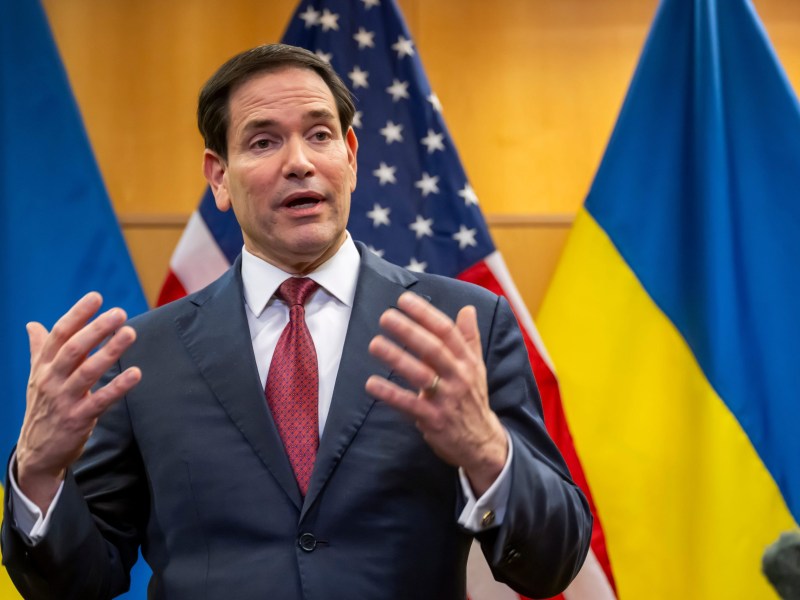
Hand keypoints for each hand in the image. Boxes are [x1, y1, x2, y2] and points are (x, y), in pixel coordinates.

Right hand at [16, 292, 141, 512]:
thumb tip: (32, 324)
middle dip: (96, 329)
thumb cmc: (43, 407)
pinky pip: (100, 400)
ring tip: (130, 333)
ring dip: (110, 352)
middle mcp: (51, 380)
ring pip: (87, 372)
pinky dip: (118, 386)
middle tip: (119, 313)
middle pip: (73, 349)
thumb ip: (39, 349)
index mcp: (43, 366)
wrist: (37, 452)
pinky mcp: (78, 419)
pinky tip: (136, 373)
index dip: (78, 314)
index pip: (59, 335)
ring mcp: (64, 400)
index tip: (96, 297)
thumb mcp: (36, 377)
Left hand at [365, 292, 507, 495]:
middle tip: (386, 317)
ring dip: (397, 358)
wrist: (482, 442)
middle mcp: (459, 377)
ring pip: (421, 374)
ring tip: (375, 344)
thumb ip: (470, 338)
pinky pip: (409, 404)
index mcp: (467, 361)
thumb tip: (468, 309)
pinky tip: (371, 383)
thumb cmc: (473, 399)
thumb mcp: (477, 368)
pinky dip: (390, 394)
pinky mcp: (434, 420)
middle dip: (409, 331)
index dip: (425, 314)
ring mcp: (446, 399)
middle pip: (434, 349)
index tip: (404, 300)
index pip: (447, 331)